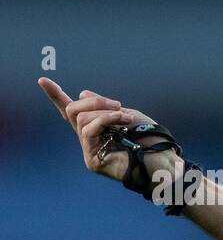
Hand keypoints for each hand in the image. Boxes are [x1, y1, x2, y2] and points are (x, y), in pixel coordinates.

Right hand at [37, 77, 174, 183]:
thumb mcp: (124, 113)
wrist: (163, 158)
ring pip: (81, 118)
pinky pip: (88, 131)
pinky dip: (104, 120)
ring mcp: (90, 150)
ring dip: (104, 113)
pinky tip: (121, 121)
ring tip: (125, 117)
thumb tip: (81, 93)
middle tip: (118, 105)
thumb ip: (102, 106)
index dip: (56, 96)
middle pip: (73, 109)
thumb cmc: (149, 138)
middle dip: (95, 101)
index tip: (42, 79)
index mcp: (96, 126)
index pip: (71, 111)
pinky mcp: (92, 160)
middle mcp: (90, 138)